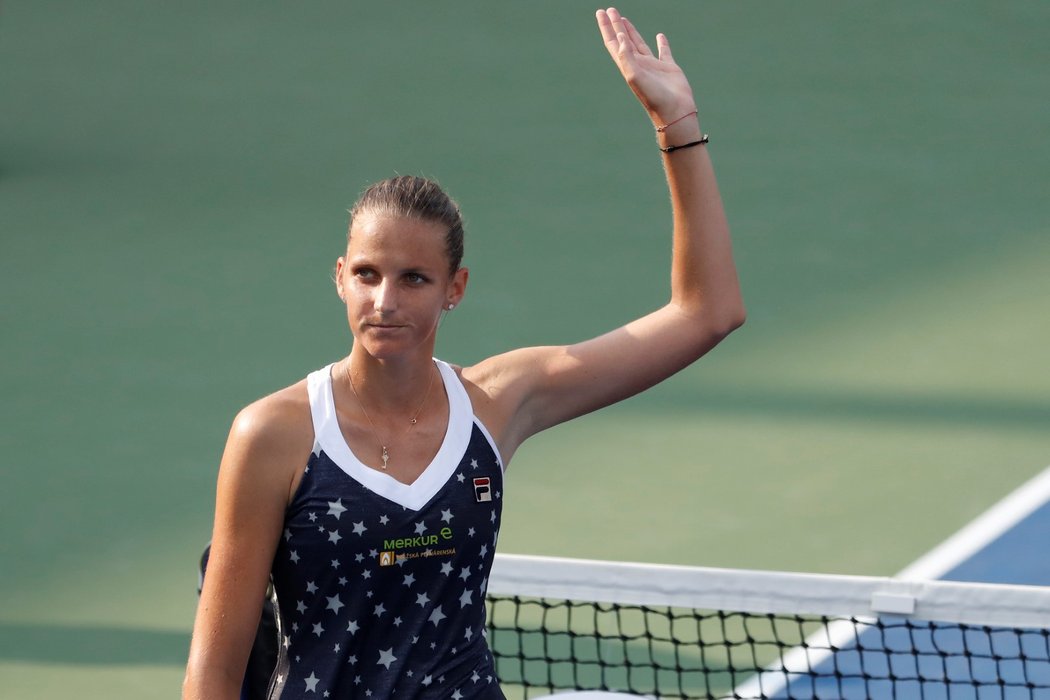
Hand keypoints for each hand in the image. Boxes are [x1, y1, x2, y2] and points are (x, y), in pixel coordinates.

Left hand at [596, 8, 696, 125]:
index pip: (613, 43)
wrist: (674, 112)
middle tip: (609, 10)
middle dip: (615, 25)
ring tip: (624, 19)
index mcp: (627, 67)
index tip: (601, 12)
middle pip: (623, 41)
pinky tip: (660, 36)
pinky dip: (661, 43)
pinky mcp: (669, 68)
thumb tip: (619, 36)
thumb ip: (626, 56)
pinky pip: (664, 52)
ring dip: (631, 31)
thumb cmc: (653, 97)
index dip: (606, 28)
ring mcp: (653, 66)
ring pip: (639, 44)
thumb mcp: (635, 76)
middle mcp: (638, 65)